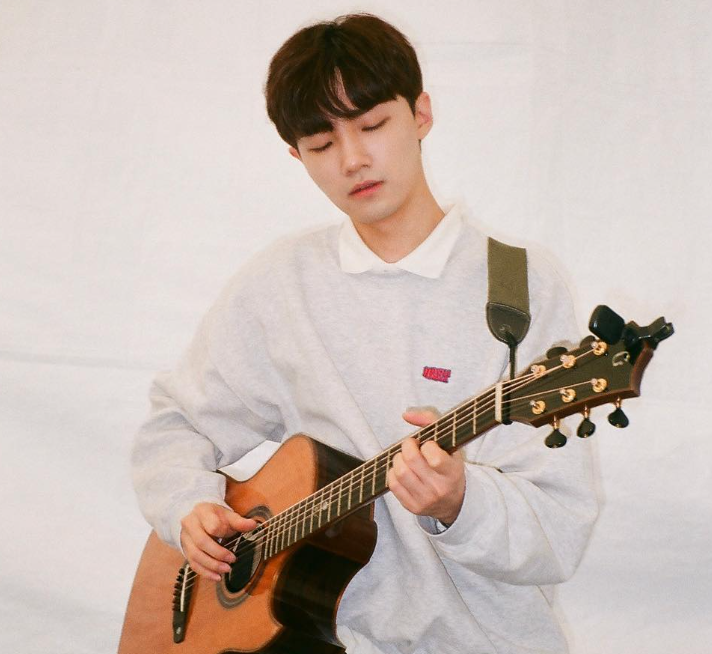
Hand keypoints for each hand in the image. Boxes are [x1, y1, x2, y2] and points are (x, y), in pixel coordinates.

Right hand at [180, 502, 256, 580]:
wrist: (197, 516)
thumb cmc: (214, 516)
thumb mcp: (227, 514)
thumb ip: (239, 521)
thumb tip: (253, 525)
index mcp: (202, 512)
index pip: (211, 525)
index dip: (223, 533)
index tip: (232, 536)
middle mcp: (190, 525)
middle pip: (201, 542)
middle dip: (218, 553)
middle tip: (232, 560)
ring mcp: (185, 539)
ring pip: (195, 555)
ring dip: (212, 565)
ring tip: (226, 570)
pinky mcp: (185, 550)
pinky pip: (193, 564)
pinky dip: (205, 572)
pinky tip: (217, 577)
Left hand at [387, 410, 465, 525]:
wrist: (454, 501)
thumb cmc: (449, 465)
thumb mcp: (450, 442)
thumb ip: (430, 420)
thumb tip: (406, 414)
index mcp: (452, 472)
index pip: (434, 458)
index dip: (426, 446)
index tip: (428, 445)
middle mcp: (440, 488)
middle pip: (412, 461)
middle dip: (407, 446)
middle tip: (411, 445)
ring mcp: (425, 500)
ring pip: (400, 472)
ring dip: (398, 458)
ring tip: (406, 457)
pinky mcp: (412, 507)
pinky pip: (393, 485)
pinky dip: (393, 472)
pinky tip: (402, 469)